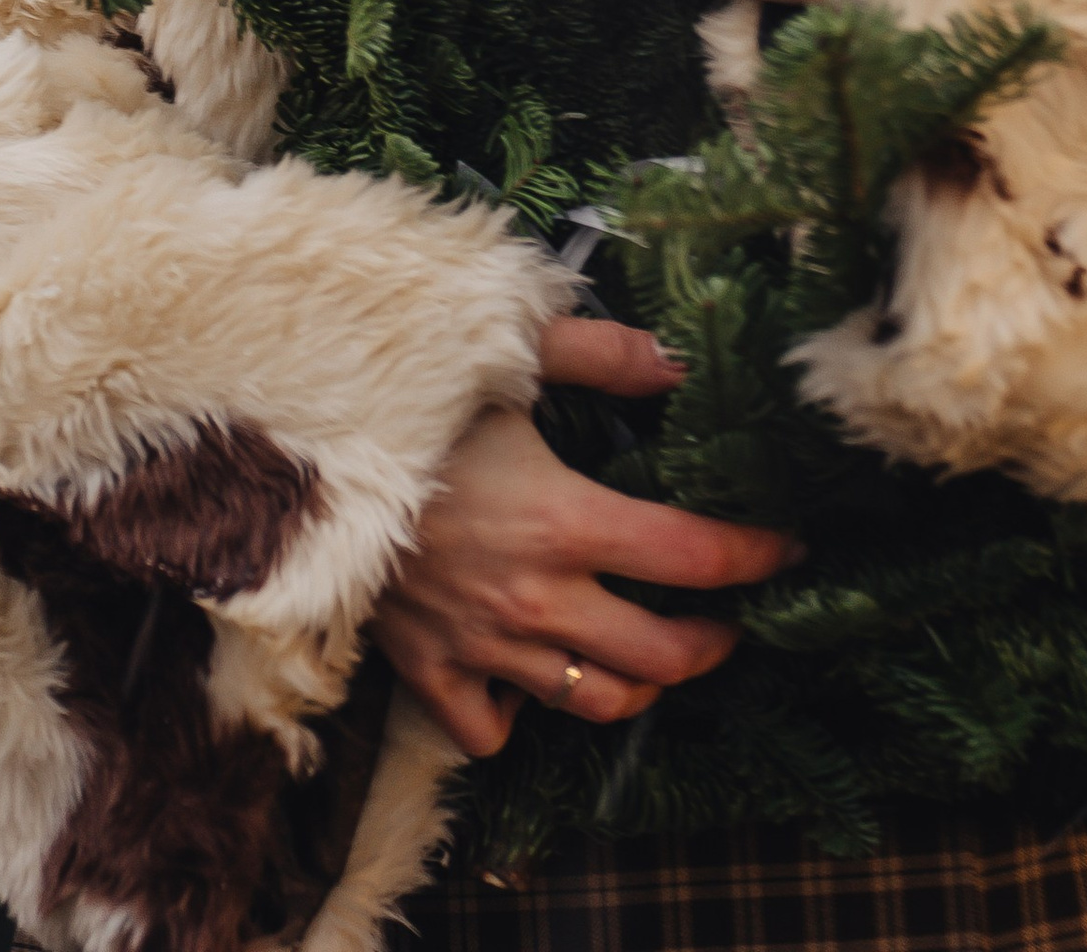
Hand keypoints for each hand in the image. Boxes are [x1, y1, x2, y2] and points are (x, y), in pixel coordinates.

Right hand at [374, 314, 798, 755]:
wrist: (298, 461)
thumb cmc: (408, 405)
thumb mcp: (503, 358)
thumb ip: (599, 355)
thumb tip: (677, 361)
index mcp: (565, 520)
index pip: (692, 558)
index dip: (755, 556)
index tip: (788, 547)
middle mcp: (536, 599)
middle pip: (661, 656)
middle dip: (713, 642)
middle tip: (729, 619)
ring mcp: (484, 647)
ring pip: (595, 701)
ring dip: (642, 685)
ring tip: (657, 656)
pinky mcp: (432, 672)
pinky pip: (496, 732)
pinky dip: (525, 716)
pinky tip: (536, 676)